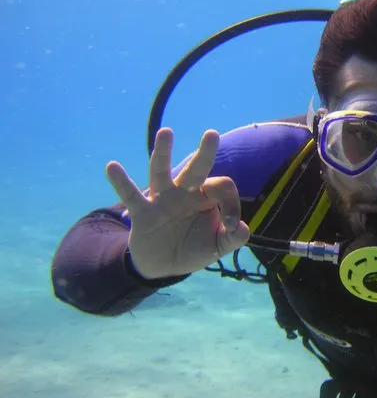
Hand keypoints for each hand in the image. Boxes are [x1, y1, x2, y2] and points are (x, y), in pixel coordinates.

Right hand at [106, 128, 249, 278]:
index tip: (232, 227)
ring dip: (163, 152)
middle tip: (212, 134)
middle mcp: (185, 192)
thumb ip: (232, 239)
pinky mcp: (142, 212)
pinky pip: (130, 195)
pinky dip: (120, 182)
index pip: (222, 188)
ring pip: (162, 172)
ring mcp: (162, 199)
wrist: (164, 265)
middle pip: (196, 168)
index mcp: (206, 197)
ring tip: (166, 132)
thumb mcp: (217, 247)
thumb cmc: (194, 248)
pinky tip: (112, 166)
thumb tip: (243, 229)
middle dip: (205, 152)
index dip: (232, 205)